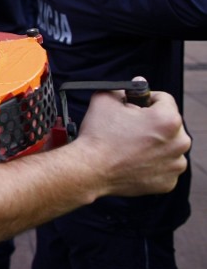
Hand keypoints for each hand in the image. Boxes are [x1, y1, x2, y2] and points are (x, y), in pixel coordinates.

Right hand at [75, 88, 189, 197]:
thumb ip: (123, 88)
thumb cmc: (98, 135)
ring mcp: (175, 165)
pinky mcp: (168, 182)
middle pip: (169, 124)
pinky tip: (133, 160)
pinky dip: (151, 163)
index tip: (133, 106)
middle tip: (128, 127)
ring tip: (130, 145)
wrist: (89, 169)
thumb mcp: (104, 99)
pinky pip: (164, 166)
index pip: (164, 99)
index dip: (145, 99)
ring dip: (154, 143)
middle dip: (151, 123)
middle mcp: (179, 143)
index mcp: (168, 120)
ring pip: (168, 146)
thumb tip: (133, 86)